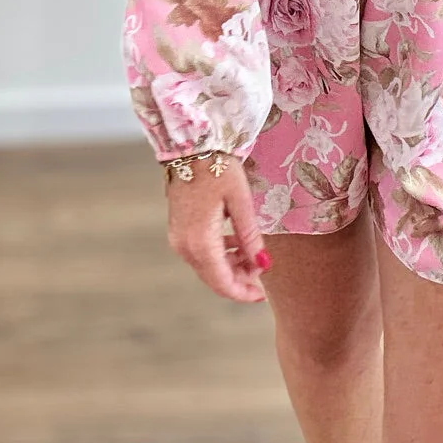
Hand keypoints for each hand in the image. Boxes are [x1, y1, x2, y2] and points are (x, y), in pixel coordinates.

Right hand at [165, 154, 270, 303]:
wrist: (190, 145)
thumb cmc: (218, 169)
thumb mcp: (240, 201)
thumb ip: (250, 236)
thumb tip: (264, 265)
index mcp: (200, 242)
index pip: (222, 282)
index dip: (242, 293)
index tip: (262, 296)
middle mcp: (184, 245)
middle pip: (213, 278)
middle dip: (239, 280)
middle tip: (262, 271)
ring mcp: (178, 238)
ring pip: (206, 267)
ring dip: (230, 267)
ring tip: (253, 255)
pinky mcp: (178, 229)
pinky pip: (200, 253)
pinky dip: (218, 255)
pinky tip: (235, 243)